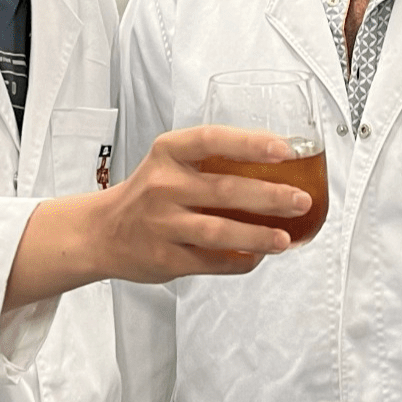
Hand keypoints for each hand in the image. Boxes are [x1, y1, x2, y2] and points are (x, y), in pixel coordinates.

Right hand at [4, 126, 309, 308]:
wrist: (100, 233)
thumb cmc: (147, 194)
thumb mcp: (169, 164)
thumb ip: (211, 162)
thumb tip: (278, 167)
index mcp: (168, 154)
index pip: (211, 140)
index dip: (250, 143)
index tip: (283, 149)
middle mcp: (163, 186)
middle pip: (225, 190)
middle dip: (270, 196)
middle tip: (301, 200)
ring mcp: (163, 224)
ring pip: (220, 231)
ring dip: (259, 236)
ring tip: (286, 239)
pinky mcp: (165, 258)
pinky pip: (212, 262)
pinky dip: (240, 261)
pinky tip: (258, 256)